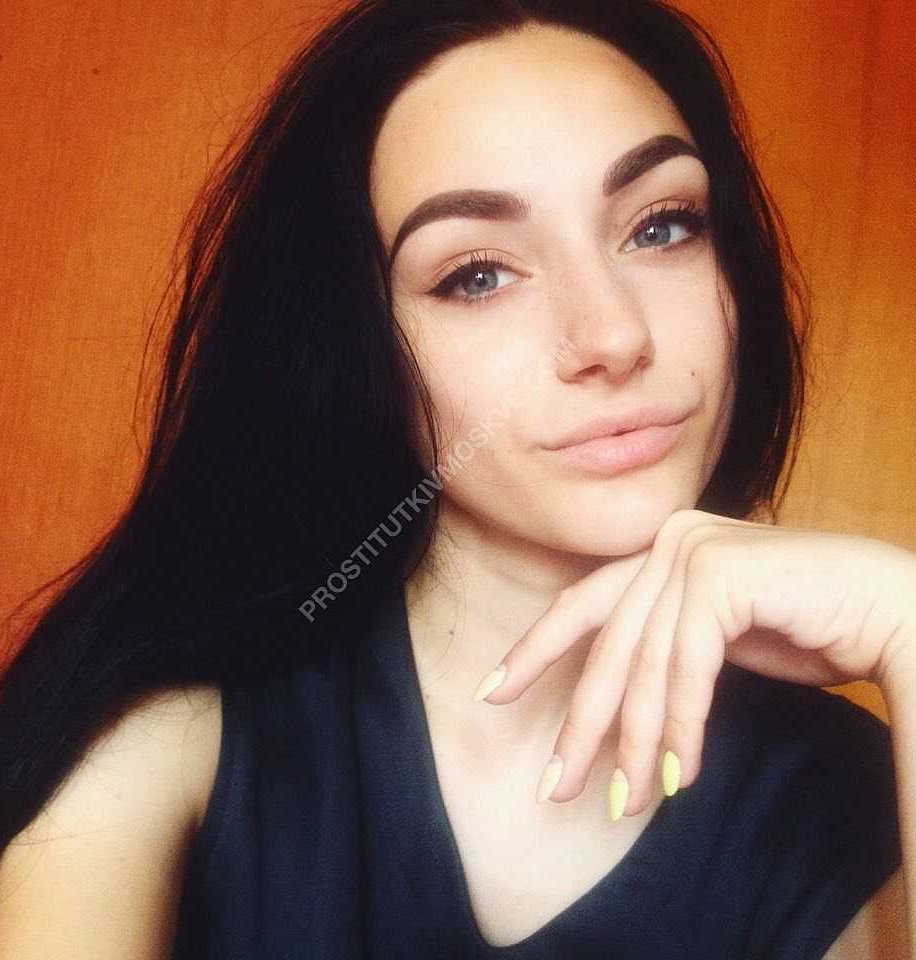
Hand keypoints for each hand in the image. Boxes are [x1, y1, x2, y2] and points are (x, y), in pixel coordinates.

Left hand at [473, 509, 915, 814]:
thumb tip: (611, 706)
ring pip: (644, 664)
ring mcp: (692, 548)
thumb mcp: (713, 640)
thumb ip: (662, 648)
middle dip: (581, 721)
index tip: (494, 693)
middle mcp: (668, 540)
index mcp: (659, 549)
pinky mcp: (719, 572)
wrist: (894, 610)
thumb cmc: (809, 627)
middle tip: (554, 785)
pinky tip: (680, 775)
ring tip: (628, 801)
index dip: (535, 651)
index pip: (583, 605)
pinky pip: (686, 666)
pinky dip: (681, 725)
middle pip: (606, 642)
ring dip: (637, 742)